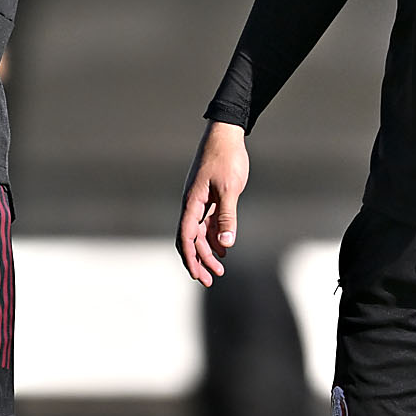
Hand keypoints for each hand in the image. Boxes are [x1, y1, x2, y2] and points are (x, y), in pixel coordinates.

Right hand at [177, 121, 249, 285]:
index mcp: (191, 203)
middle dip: (200, 261)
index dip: (191, 259)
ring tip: (220, 268)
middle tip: (212, 280)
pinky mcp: (209, 197)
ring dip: (208, 251)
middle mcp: (192, 204)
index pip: (186, 237)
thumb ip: (227, 217)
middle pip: (191, 239)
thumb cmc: (227, 159)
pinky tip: (224, 248)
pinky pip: (208, 222)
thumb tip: (226, 244)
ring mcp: (200, 201)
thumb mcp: (229, 189)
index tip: (199, 276)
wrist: (226, 135)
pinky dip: (214, 237)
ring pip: (200, 233)